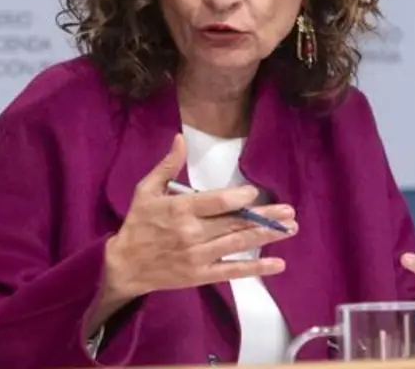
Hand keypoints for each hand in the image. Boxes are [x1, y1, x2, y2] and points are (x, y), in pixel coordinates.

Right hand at [104, 134, 296, 300]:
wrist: (124, 265)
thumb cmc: (138, 223)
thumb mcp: (146, 190)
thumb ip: (167, 165)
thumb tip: (180, 138)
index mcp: (179, 209)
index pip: (215, 202)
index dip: (238, 198)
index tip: (254, 193)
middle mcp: (191, 233)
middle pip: (233, 223)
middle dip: (264, 217)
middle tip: (289, 211)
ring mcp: (198, 256)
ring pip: (237, 244)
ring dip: (266, 236)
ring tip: (289, 228)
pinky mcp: (201, 275)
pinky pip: (232, 271)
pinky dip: (256, 268)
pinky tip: (277, 263)